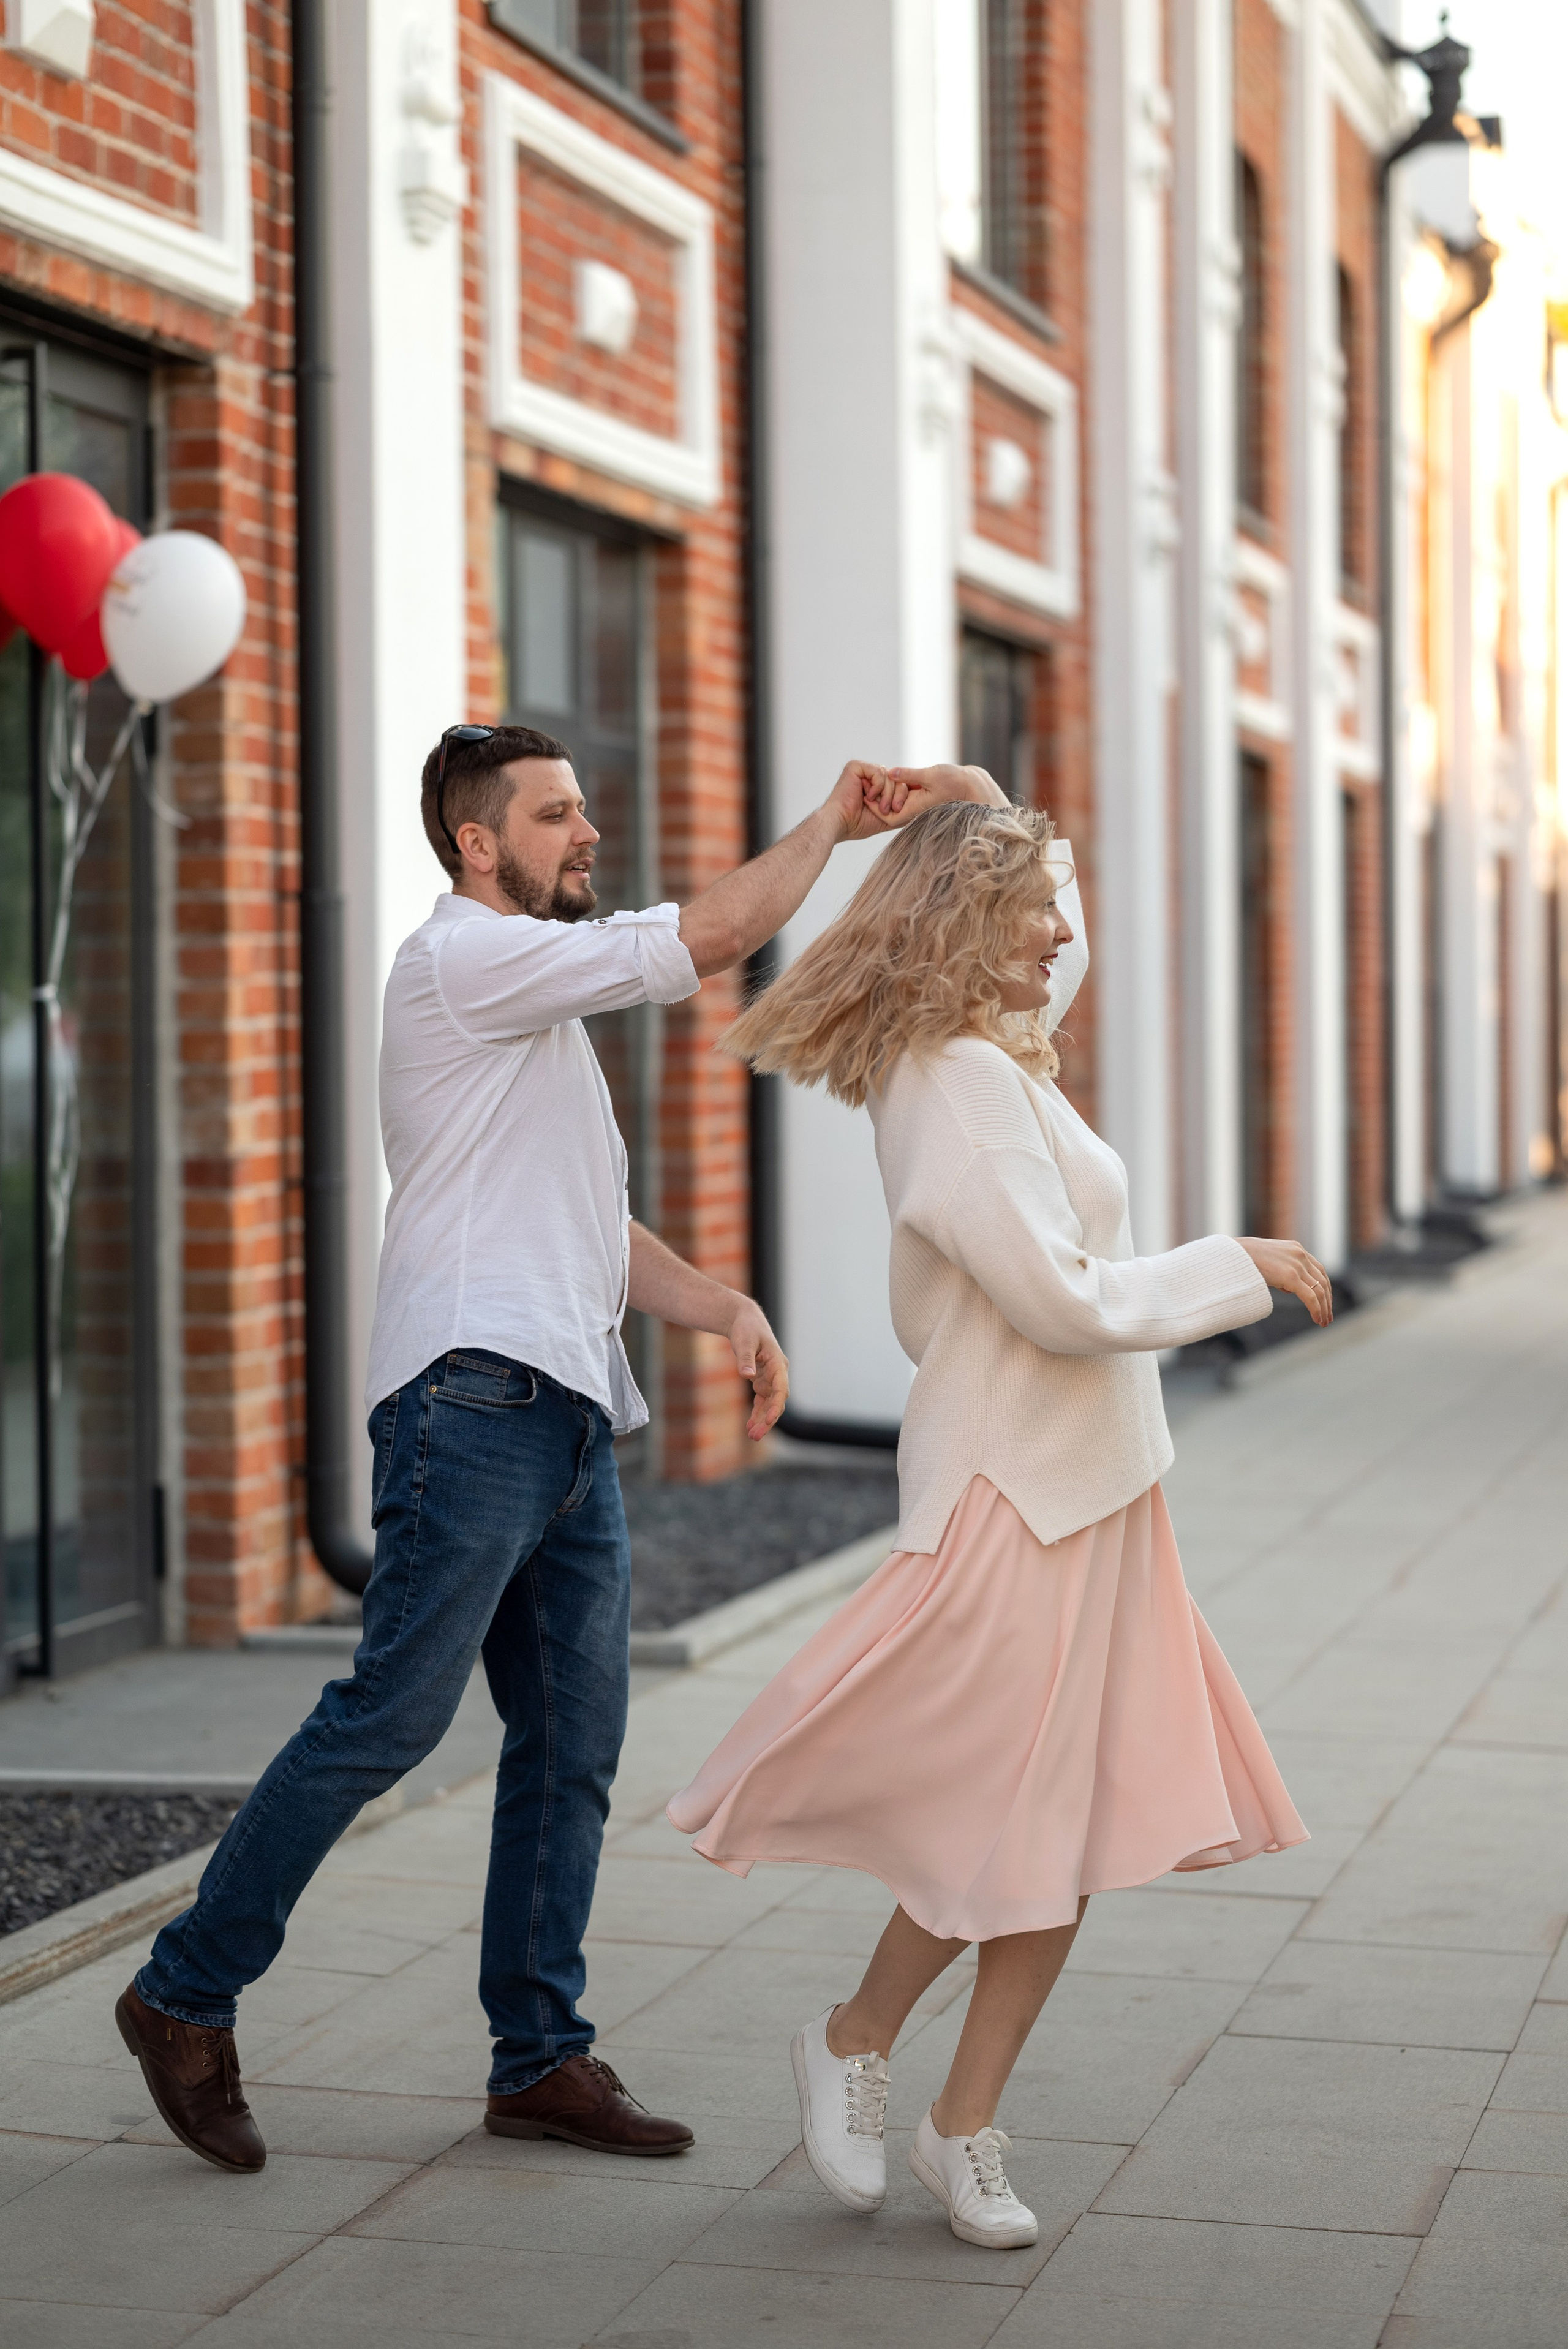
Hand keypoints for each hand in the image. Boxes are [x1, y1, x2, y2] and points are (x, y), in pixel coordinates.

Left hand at [728, 1298, 788, 1439]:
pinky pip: (761, 1401)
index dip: (776, 1406)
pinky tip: (749, 1426)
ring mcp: (770, 1379)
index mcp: (778, 1363)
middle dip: (767, 1419)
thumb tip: (747, 1376)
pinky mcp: (762, 1381)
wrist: (744, 1322)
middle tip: (755, 1436)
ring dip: (762, 1420)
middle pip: (776, 1401)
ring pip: (769, 1404)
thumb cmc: (746, 1329)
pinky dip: (756, 1413)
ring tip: (752, 1436)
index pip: (781, 1389)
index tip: (769, 1419)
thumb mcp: (744, 1341)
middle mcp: (777, 1373)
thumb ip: (746, 1358)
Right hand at [822, 759, 895, 843]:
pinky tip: (867, 798)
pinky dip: (878, 787)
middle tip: (892, 809)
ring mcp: (862, 770)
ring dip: (888, 794)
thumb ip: (901, 810)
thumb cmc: (859, 824)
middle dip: (898, 794)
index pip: (897, 783)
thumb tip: (921, 808)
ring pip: (889, 776)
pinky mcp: (856, 766)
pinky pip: (879, 772)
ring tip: (880, 807)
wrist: (840, 825)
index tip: (897, 809)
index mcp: (875, 785)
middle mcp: (869, 775)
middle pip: (896, 778)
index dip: (902, 795)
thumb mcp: (887, 818)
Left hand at [863, 762, 1011, 827]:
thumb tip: (890, 773)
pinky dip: (894, 787)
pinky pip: (901, 796)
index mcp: (914, 808)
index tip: (865, 791)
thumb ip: (909, 775)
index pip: (886, 817)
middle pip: (886, 810)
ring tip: (873, 777)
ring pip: (893, 802)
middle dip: (875, 797)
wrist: (971, 786)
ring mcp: (916, 805)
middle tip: (864, 782)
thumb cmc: (955, 781)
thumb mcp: (931, 775)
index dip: (873, 806)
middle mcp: (914, 810)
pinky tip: (889, 775)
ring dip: (884, 791)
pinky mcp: (919, 798)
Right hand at [1237, 1237, 1333, 1326]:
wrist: (1232, 1254)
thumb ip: (1282, 1271)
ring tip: (1323, 1322)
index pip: (1319, 1271)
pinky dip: (1316, 1309)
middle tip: (1327, 1317)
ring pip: (1319, 1291)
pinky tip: (1317, 1320)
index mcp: (1296, 1249)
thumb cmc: (1244, 1259)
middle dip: (1327, 1301)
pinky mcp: (1291, 1276)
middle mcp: (1300, 1255)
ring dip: (1324, 1308)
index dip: (1324, 1289)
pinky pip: (1310, 1297)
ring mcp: (1297, 1265)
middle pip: (1322, 1281)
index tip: (1325, 1303)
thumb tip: (1289, 1287)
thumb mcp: (1269, 1261)